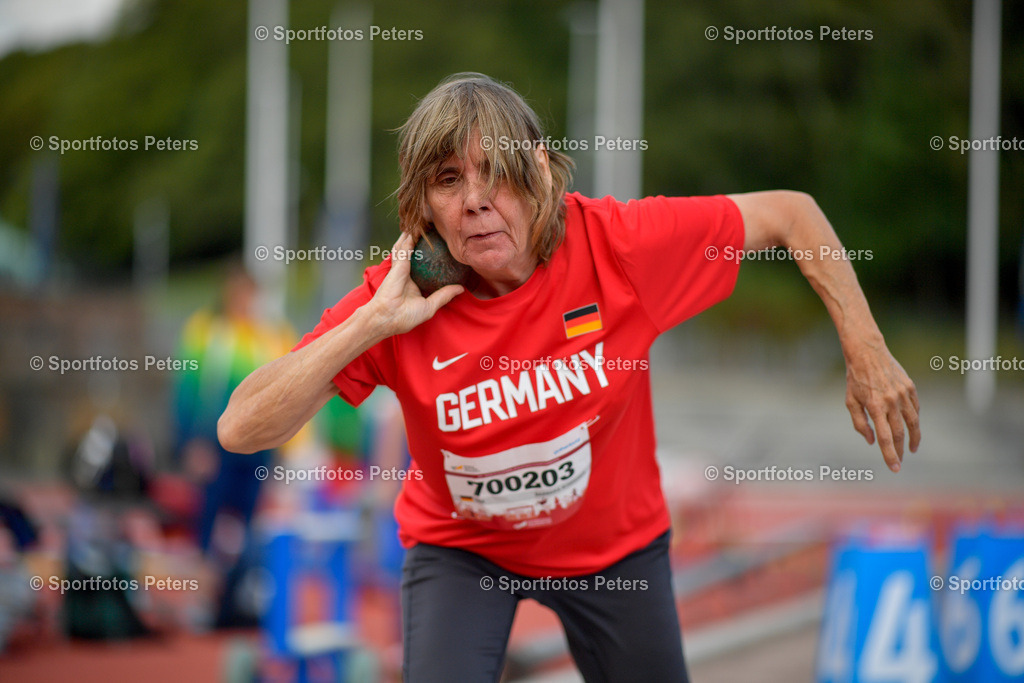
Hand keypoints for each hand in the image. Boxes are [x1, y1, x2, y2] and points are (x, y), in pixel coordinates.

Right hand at [367, 232, 463, 336]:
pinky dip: (410, 236)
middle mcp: (405, 271)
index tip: (441, 245)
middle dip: (420, 237)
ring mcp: (400, 266)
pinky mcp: (398, 263)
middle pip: (413, 250)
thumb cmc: (406, 316)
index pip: (422, 262)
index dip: (429, 253)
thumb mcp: (430, 306)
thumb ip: (444, 295)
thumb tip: (461, 288)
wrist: (388, 318)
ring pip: (407, 244)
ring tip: (425, 220)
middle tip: (433, 227)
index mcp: (412, 281)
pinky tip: (417, 227)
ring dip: (414, 232)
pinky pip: (405, 247)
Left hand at [843, 342, 920, 471]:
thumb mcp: (850, 401)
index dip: (890, 455)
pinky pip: (915, 408)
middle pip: (900, 433)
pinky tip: (911, 427)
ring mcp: (902, 394)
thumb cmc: (855, 378)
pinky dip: (914, 419)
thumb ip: (860, 423)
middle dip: (900, 451)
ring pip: (913, 422)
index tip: (895, 468)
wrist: (867, 352)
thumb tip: (871, 441)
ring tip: (912, 449)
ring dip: (914, 438)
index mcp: (874, 406)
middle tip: (900, 461)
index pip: (885, 438)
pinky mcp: (910, 387)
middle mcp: (891, 401)